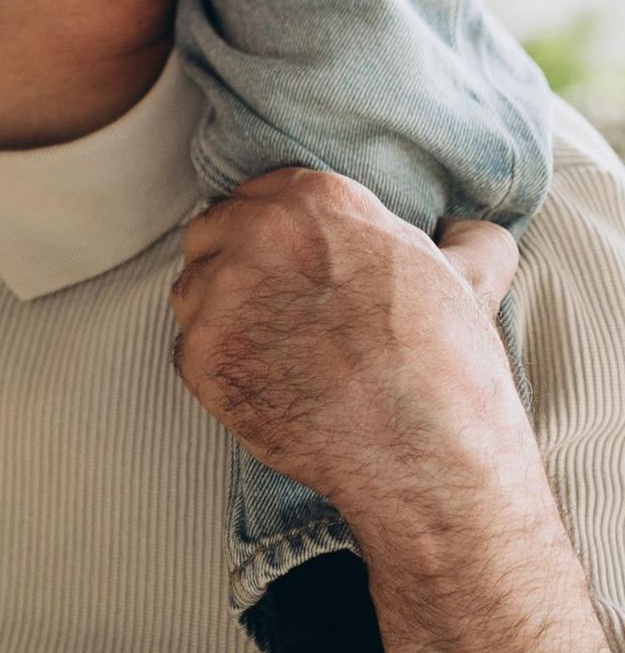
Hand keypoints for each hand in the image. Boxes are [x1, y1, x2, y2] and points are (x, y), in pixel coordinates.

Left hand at [171, 169, 524, 542]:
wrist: (429, 457)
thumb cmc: (450, 370)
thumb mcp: (466, 278)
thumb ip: (461, 239)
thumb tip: (466, 229)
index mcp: (317, 200)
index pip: (261, 195)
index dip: (273, 235)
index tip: (290, 268)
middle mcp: (259, 233)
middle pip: (214, 233)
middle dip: (236, 268)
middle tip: (275, 314)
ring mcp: (222, 294)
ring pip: (192, 290)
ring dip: (219, 317)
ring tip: (273, 356)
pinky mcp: (201, 355)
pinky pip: (188, 351)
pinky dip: (217, 371)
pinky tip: (265, 389)